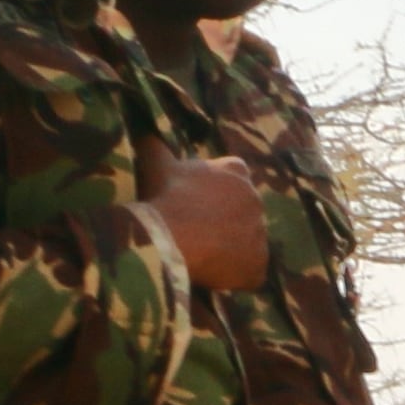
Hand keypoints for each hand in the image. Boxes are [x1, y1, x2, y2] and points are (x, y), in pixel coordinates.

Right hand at [144, 156, 270, 290]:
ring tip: (203, 255)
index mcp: (236, 171)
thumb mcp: (157, 164)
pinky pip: (251, 272)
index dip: (215, 193)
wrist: (167, 235)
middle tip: (197, 232)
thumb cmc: (163, 196)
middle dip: (226, 221)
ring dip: (231, 249)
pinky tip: (213, 275)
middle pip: (243, 212)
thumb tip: (144, 129)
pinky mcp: (258, 265)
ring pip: (248, 242)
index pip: (234, 178)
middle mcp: (255, 198)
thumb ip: (155, 145)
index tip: (196, 204)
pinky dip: (236, 275)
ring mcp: (260, 233)